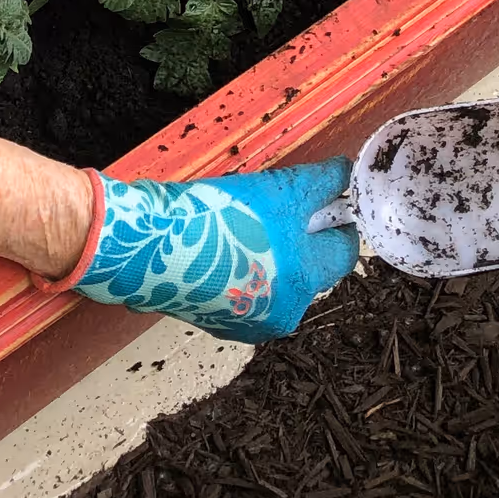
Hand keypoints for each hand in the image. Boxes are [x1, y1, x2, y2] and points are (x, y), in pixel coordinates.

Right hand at [68, 161, 356, 343]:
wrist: (152, 247)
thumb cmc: (219, 218)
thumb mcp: (277, 190)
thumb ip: (317, 184)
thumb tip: (345, 172)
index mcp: (306, 280)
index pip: (345, 251)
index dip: (336, 221)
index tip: (323, 201)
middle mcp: (286, 311)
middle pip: (311, 269)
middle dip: (300, 240)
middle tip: (274, 209)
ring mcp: (252, 323)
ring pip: (278, 281)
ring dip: (271, 257)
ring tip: (242, 228)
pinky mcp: (221, 325)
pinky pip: (247, 294)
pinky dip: (242, 274)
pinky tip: (221, 250)